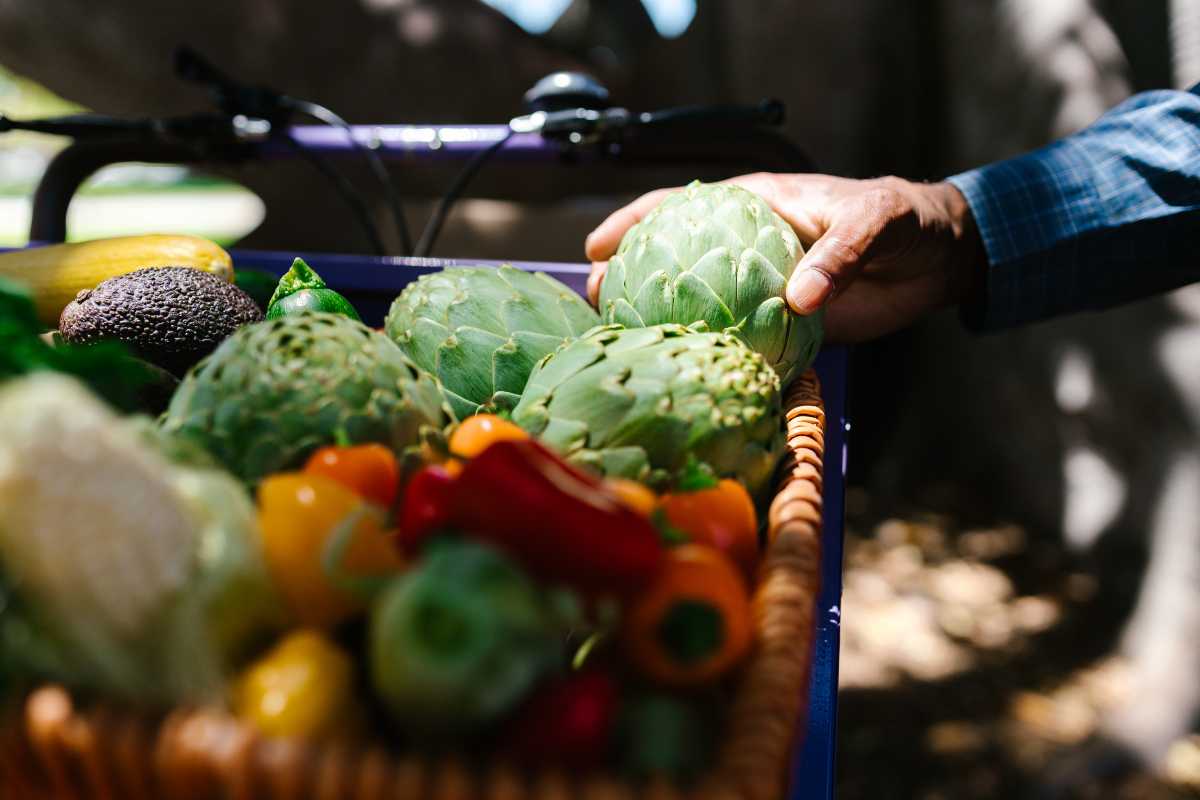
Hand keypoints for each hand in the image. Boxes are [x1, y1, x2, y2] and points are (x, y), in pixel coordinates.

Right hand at [585, 173, 985, 341]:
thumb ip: (837, 254)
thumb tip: (797, 299)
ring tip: (626, 344)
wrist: (937, 260)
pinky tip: (691, 376)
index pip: (679, 206)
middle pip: (673, 262)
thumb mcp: (873, 222)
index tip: (594, 248)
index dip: (631, 223)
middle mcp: (746, 249)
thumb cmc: (902, 220)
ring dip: (663, 323)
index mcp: (755, 208)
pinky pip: (740, 342)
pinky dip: (715, 357)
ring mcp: (760, 290)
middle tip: (595, 303)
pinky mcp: (783, 326)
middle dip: (628, 279)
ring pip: (699, 307)